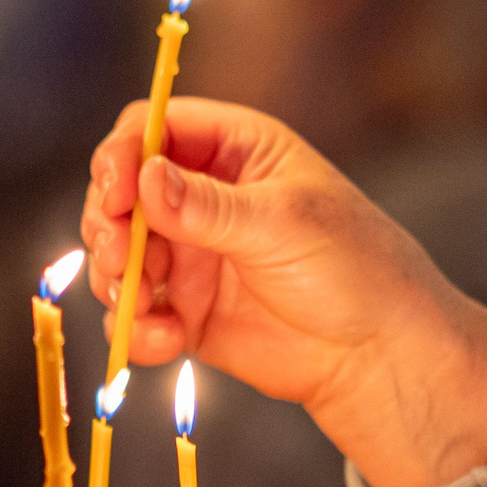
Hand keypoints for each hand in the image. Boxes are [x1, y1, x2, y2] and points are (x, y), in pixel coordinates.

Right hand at [80, 96, 486, 486]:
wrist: (377, 357)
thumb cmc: (354, 269)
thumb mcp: (281, 224)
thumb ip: (205, 205)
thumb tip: (142, 179)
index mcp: (236, 151)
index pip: (153, 129)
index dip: (123, 155)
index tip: (115, 194)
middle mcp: (203, 197)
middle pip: (120, 192)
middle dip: (109, 226)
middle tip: (119, 259)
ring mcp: (190, 255)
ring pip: (116, 255)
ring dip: (116, 282)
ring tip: (144, 305)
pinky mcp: (183, 310)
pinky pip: (134, 313)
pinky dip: (136, 328)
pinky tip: (166, 343)